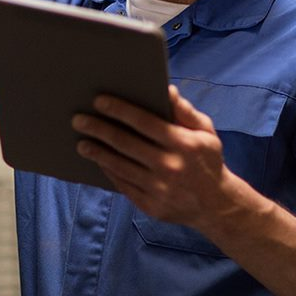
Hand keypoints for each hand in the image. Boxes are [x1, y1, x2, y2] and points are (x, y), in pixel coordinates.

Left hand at [72, 86, 237, 227]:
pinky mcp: (151, 206)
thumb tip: (167, 90)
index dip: (120, 110)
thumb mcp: (205, 132)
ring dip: (97, 152)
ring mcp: (159, 189)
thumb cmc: (207, 160)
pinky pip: (123, 185)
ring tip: (81, 143)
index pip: (144, 122)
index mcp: (184, 144)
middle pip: (125, 144)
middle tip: (78, 120)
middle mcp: (170, 166)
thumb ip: (184, 111)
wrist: (216, 205)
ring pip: (120, 166)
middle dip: (99, 129)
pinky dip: (108, 171)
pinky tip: (99, 161)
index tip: (98, 101)